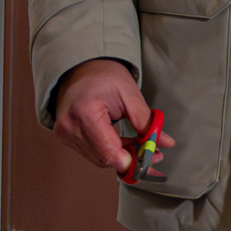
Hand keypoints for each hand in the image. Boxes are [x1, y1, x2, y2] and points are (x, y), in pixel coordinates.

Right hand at [51, 59, 173, 174]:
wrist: (79, 69)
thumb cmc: (105, 77)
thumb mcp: (130, 94)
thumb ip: (147, 122)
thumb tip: (166, 144)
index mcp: (85, 113)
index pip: (108, 152)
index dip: (132, 160)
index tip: (153, 157)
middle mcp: (69, 127)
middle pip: (104, 159)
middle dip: (131, 158)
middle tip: (154, 151)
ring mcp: (64, 134)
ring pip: (99, 159)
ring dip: (121, 155)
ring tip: (139, 142)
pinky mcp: (65, 137)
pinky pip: (92, 153)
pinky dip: (110, 150)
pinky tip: (123, 141)